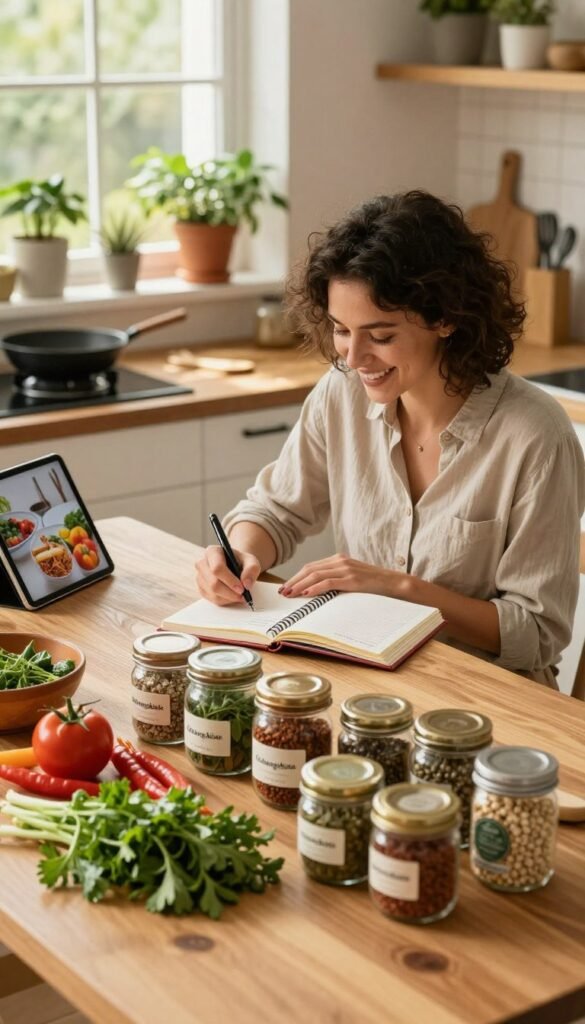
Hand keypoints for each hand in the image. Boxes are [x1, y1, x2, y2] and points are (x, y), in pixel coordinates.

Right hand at [195, 545, 261, 605]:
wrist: (234, 566)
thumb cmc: (241, 562)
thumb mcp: (251, 561)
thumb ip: (252, 569)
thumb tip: (246, 584)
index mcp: (212, 552)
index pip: (217, 568)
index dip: (230, 580)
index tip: (242, 588)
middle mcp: (202, 563)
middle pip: (213, 583)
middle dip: (230, 592)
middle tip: (243, 595)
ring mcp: (200, 577)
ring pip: (213, 593)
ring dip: (229, 598)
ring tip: (240, 595)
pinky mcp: (201, 589)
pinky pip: (212, 599)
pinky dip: (225, 601)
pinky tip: (232, 596)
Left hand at [280, 554, 408, 599]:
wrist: (397, 584)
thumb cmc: (374, 586)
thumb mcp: (353, 580)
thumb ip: (337, 581)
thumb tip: (316, 593)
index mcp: (339, 560)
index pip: (311, 567)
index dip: (296, 577)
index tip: (285, 587)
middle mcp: (341, 561)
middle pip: (310, 569)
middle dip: (294, 581)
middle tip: (282, 592)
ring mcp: (347, 569)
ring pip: (316, 575)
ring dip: (300, 585)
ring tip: (289, 594)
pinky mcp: (353, 580)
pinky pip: (329, 583)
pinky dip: (315, 588)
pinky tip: (306, 594)